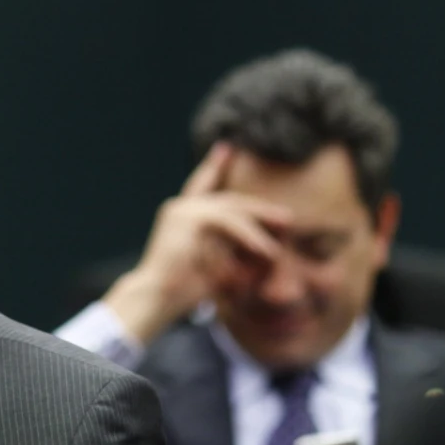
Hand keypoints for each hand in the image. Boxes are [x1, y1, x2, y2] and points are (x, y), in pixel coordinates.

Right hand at [102, 143, 293, 345]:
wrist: (156, 297)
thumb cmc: (181, 291)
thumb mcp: (211, 267)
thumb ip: (230, 252)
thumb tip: (267, 250)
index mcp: (181, 216)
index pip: (202, 184)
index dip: (213, 166)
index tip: (226, 147)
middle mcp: (180, 208)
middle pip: (229, 200)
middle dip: (260, 208)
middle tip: (288, 218)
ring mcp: (183, 210)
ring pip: (233, 210)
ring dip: (263, 219)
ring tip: (287, 229)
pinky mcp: (190, 218)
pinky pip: (230, 222)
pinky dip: (251, 236)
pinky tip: (267, 250)